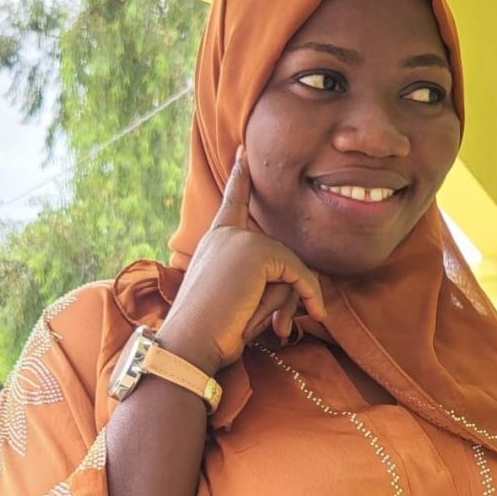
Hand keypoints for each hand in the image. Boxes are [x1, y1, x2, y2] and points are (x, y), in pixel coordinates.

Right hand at [158, 146, 325, 375]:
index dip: (240, 178)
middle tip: (278, 327)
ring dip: (289, 302)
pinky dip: (307, 296)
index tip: (243, 152)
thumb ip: (264, 282)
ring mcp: (241, 240)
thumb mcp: (239, 300)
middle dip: (287, 293)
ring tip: (269, 327)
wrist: (189, 343)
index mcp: (215, 241)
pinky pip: (299, 272)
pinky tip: (301, 317)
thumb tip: (302, 285)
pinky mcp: (256, 252)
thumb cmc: (212, 331)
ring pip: (290, 266)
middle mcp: (226, 235)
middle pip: (280, 255)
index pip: (233, 203)